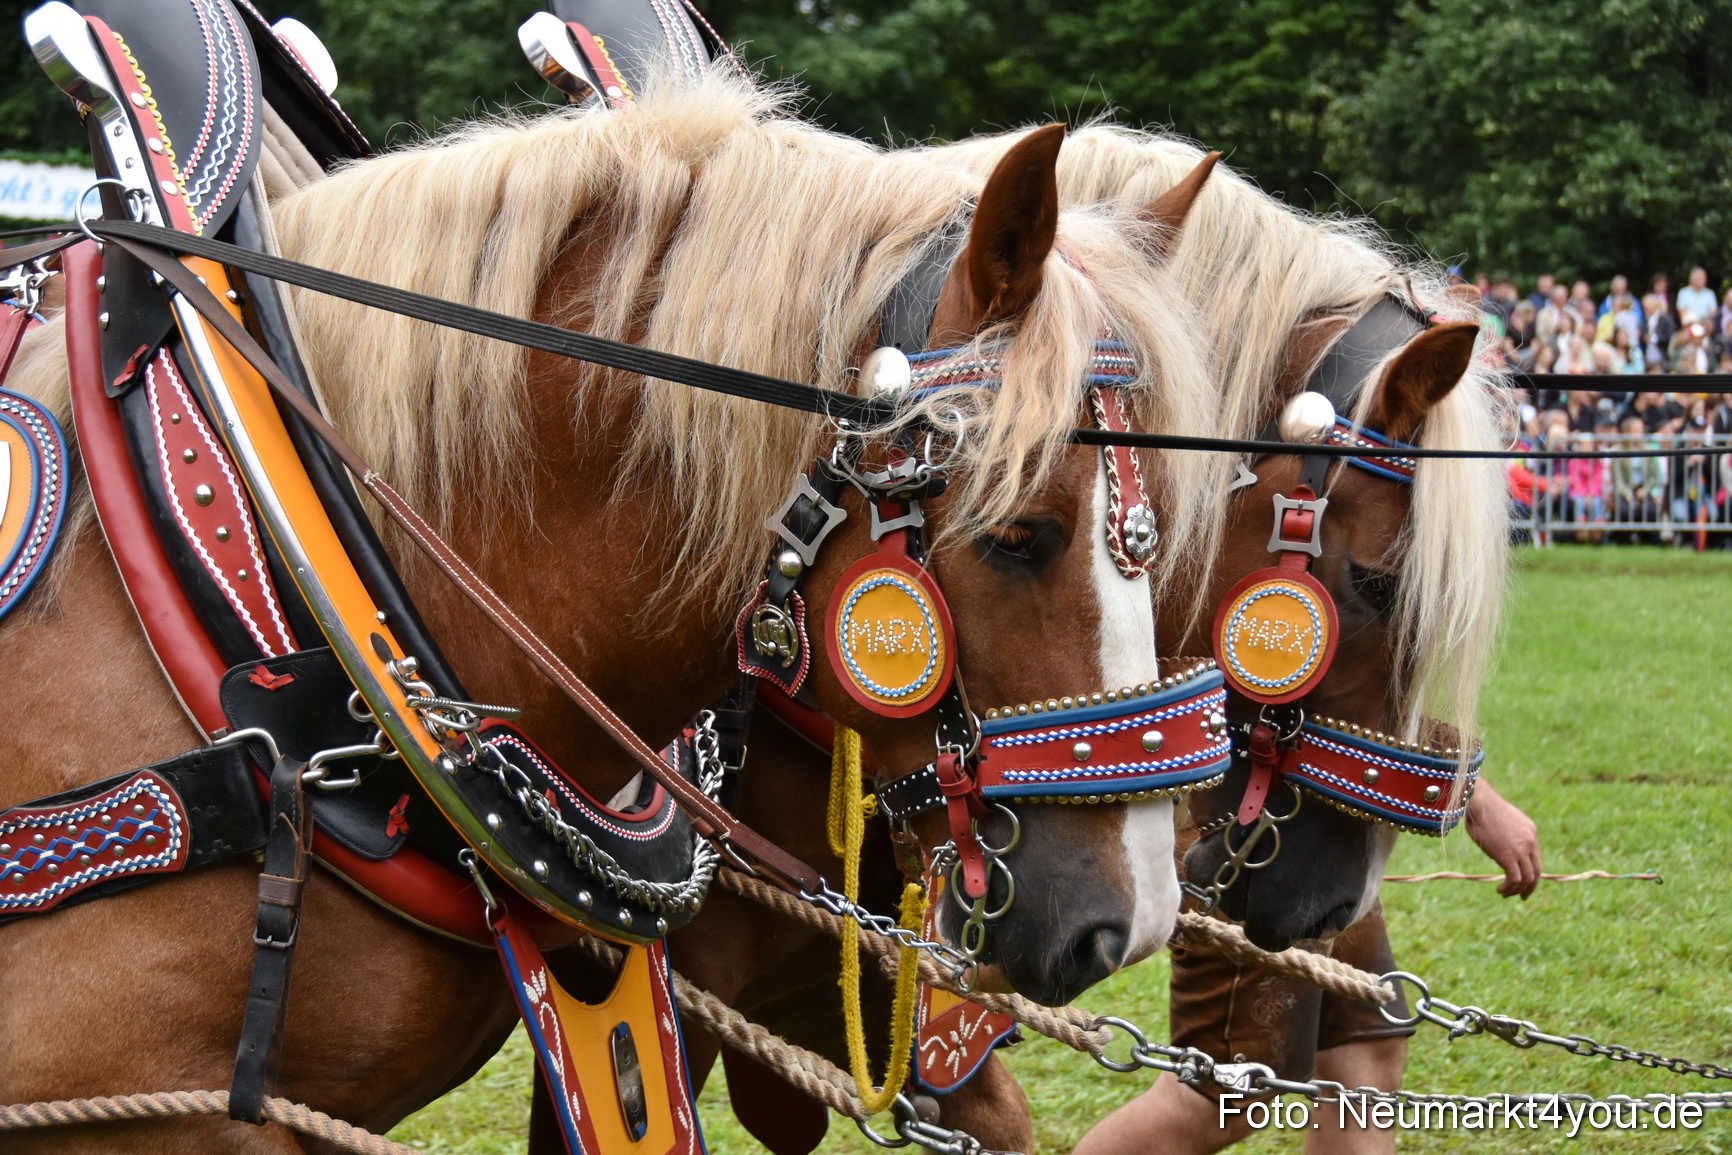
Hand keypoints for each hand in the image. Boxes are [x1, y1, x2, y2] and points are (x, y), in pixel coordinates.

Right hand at [1464, 780, 1540, 898]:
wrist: (1479, 802)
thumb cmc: (1483, 808)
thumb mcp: (1503, 820)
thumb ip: (1508, 834)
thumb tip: (1500, 844)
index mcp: (1531, 831)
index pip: (1536, 858)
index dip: (1530, 872)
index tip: (1521, 880)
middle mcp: (1531, 842)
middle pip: (1537, 871)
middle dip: (1530, 886)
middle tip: (1522, 895)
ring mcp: (1521, 850)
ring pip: (1527, 878)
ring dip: (1517, 890)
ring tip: (1505, 893)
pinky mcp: (1508, 856)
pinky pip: (1514, 879)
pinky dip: (1509, 888)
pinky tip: (1499, 889)